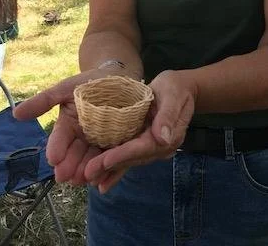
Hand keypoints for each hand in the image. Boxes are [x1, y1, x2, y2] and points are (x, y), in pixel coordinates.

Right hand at [13, 69, 111, 185]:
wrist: (120, 77)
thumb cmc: (89, 82)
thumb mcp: (65, 89)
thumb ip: (43, 101)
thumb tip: (15, 113)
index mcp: (68, 127)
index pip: (60, 141)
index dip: (56, 149)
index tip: (53, 159)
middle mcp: (83, 139)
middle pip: (75, 155)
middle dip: (71, 166)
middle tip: (67, 176)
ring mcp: (102, 143)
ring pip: (93, 160)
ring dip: (88, 171)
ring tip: (86, 177)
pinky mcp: (121, 146)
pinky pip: (115, 160)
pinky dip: (110, 172)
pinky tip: (105, 182)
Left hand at [83, 70, 196, 193]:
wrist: (180, 88)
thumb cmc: (176, 87)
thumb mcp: (173, 94)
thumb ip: (168, 115)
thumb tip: (163, 138)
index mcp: (170, 136)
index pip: (144, 147)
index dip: (124, 154)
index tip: (106, 160)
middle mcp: (160, 146)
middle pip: (133, 157)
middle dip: (110, 166)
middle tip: (88, 174)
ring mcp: (151, 146)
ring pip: (129, 160)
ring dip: (109, 170)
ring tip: (89, 178)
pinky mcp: (143, 143)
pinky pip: (128, 156)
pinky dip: (115, 168)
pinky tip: (102, 179)